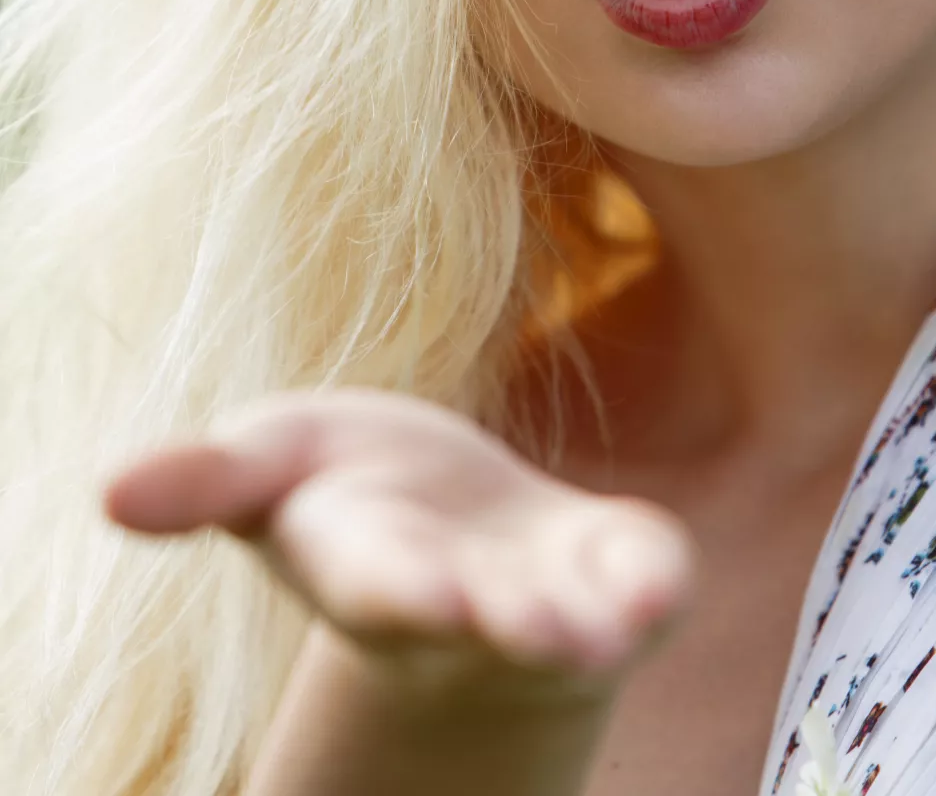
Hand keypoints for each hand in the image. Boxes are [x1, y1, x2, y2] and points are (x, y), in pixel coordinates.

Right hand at [101, 386, 697, 706]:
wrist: (458, 538)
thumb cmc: (352, 492)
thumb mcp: (273, 467)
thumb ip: (207, 479)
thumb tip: (110, 493)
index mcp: (374, 566)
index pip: (387, 584)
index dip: (409, 586)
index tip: (435, 592)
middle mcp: (465, 598)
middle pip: (487, 619)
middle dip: (510, 623)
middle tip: (545, 634)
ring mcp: (548, 590)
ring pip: (573, 621)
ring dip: (591, 626)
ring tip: (610, 632)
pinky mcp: (615, 569)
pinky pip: (644, 580)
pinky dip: (652, 579)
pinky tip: (660, 573)